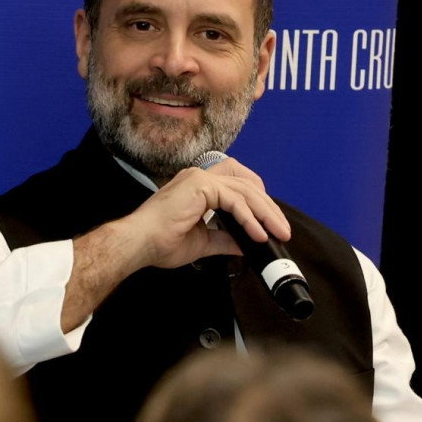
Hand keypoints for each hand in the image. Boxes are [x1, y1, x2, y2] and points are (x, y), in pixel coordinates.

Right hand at [62, 157, 289, 333]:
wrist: (139, 244)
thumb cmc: (159, 242)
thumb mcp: (202, 242)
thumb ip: (225, 239)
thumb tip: (245, 244)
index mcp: (198, 187)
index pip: (237, 184)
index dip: (257, 201)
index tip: (269, 223)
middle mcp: (199, 177)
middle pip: (246, 184)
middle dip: (268, 207)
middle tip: (282, 229)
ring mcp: (199, 178)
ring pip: (244, 190)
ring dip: (265, 212)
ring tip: (277, 232)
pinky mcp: (199, 186)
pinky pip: (234, 200)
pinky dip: (249, 217)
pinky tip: (257, 234)